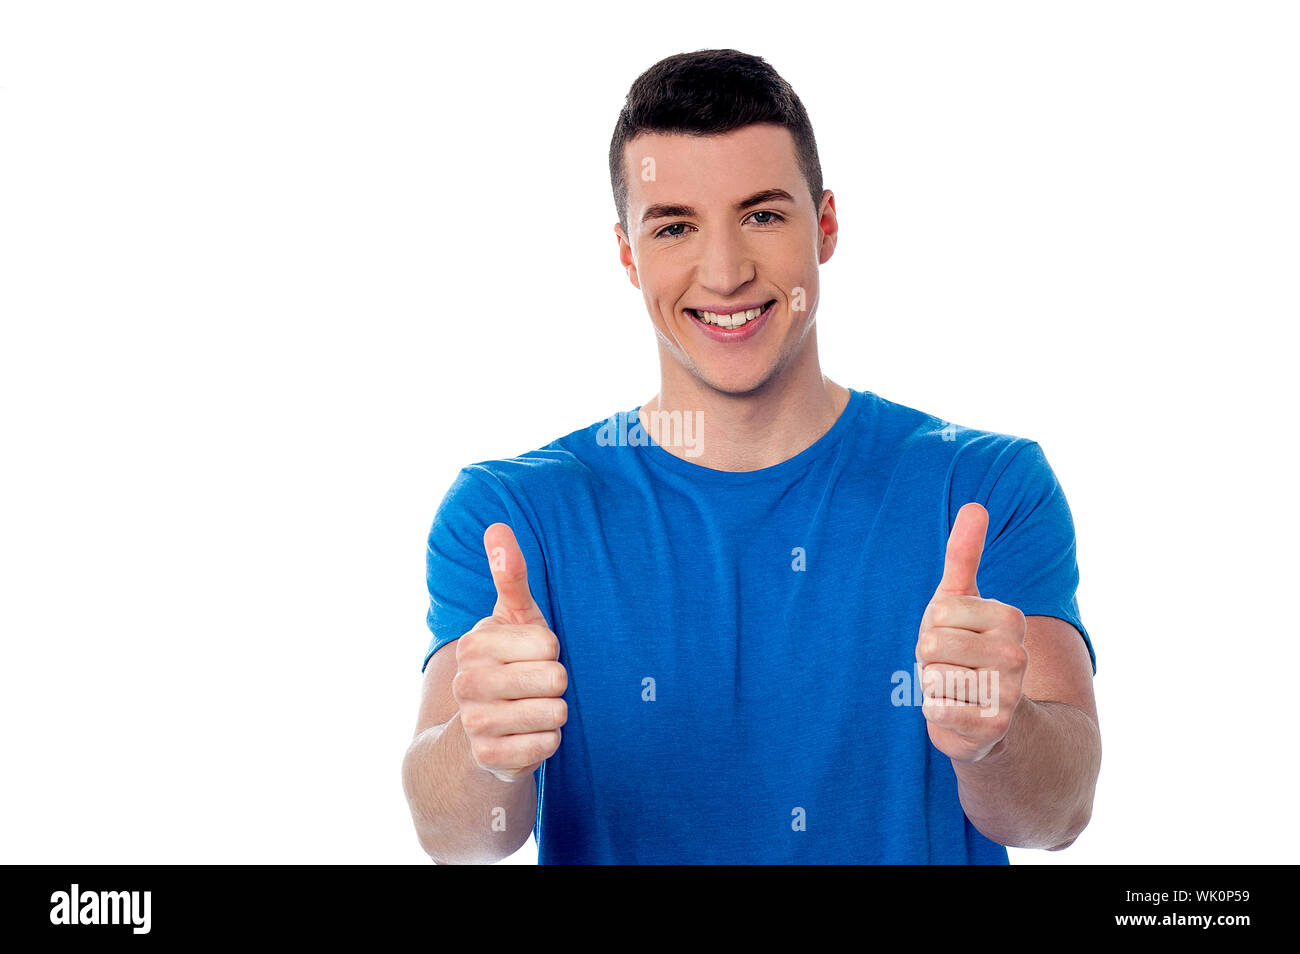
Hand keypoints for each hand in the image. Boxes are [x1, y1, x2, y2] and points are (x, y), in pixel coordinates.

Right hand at [452, 523, 567, 781]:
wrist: (479, 736)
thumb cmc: (508, 665)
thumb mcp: (513, 620)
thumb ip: (510, 576)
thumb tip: (497, 526)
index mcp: (474, 645)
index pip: (548, 643)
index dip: (551, 652)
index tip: (531, 658)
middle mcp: (467, 682)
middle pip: (554, 678)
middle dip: (556, 684)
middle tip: (536, 687)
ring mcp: (475, 722)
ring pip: (554, 712)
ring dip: (555, 713)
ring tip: (533, 710)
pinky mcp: (490, 757)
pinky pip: (548, 745)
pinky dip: (549, 741)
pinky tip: (529, 737)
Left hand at [916, 502, 1027, 762]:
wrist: (990, 720)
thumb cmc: (966, 650)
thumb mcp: (961, 601)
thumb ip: (964, 555)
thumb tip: (975, 505)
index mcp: (1010, 617)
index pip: (937, 611)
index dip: (932, 626)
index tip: (953, 638)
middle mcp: (1016, 653)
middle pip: (931, 644)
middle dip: (929, 659)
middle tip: (951, 667)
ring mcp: (1009, 692)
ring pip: (932, 676)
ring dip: (932, 686)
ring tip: (954, 689)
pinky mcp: (993, 728)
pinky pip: (936, 708)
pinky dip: (934, 711)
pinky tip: (955, 712)